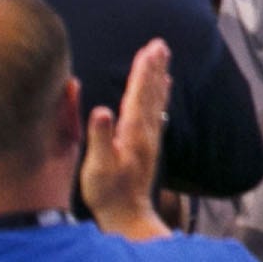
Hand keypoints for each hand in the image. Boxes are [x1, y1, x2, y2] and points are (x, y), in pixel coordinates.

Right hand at [82, 40, 171, 235]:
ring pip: (156, 101)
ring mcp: (150, 140)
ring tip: (164, 58)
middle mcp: (146, 134)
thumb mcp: (98, 167)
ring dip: (159, 78)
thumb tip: (101, 111)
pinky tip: (163, 87)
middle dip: (154, 68)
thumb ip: (100, 138)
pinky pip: (157, 113)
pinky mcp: (149, 147)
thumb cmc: (108, 194)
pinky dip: (160, 96)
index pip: (138, 95)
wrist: (128, 217)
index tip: (147, 50)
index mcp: (133, 134)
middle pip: (151, 94)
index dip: (142, 72)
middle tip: (161, 44)